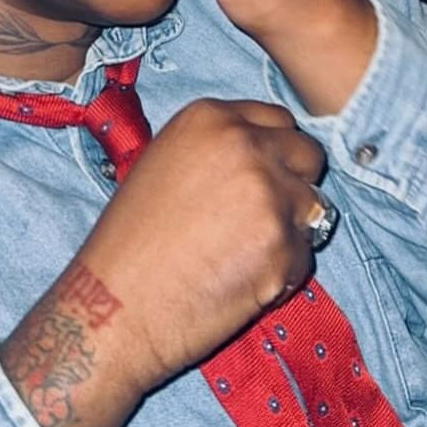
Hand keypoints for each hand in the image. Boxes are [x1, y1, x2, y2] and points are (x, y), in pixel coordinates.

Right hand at [0, 99, 326, 426]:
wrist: (112, 309)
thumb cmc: (130, 244)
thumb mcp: (164, 165)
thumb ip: (218, 149)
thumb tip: (269, 153)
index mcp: (210, 118)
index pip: (279, 119)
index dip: (275, 151)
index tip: (262, 177)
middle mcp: (244, 145)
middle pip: (307, 153)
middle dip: (294, 185)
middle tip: (262, 219)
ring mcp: (268, 194)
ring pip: (313, 206)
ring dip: (291, 231)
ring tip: (243, 256)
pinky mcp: (283, 245)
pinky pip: (305, 255)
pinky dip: (283, 274)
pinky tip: (241, 284)